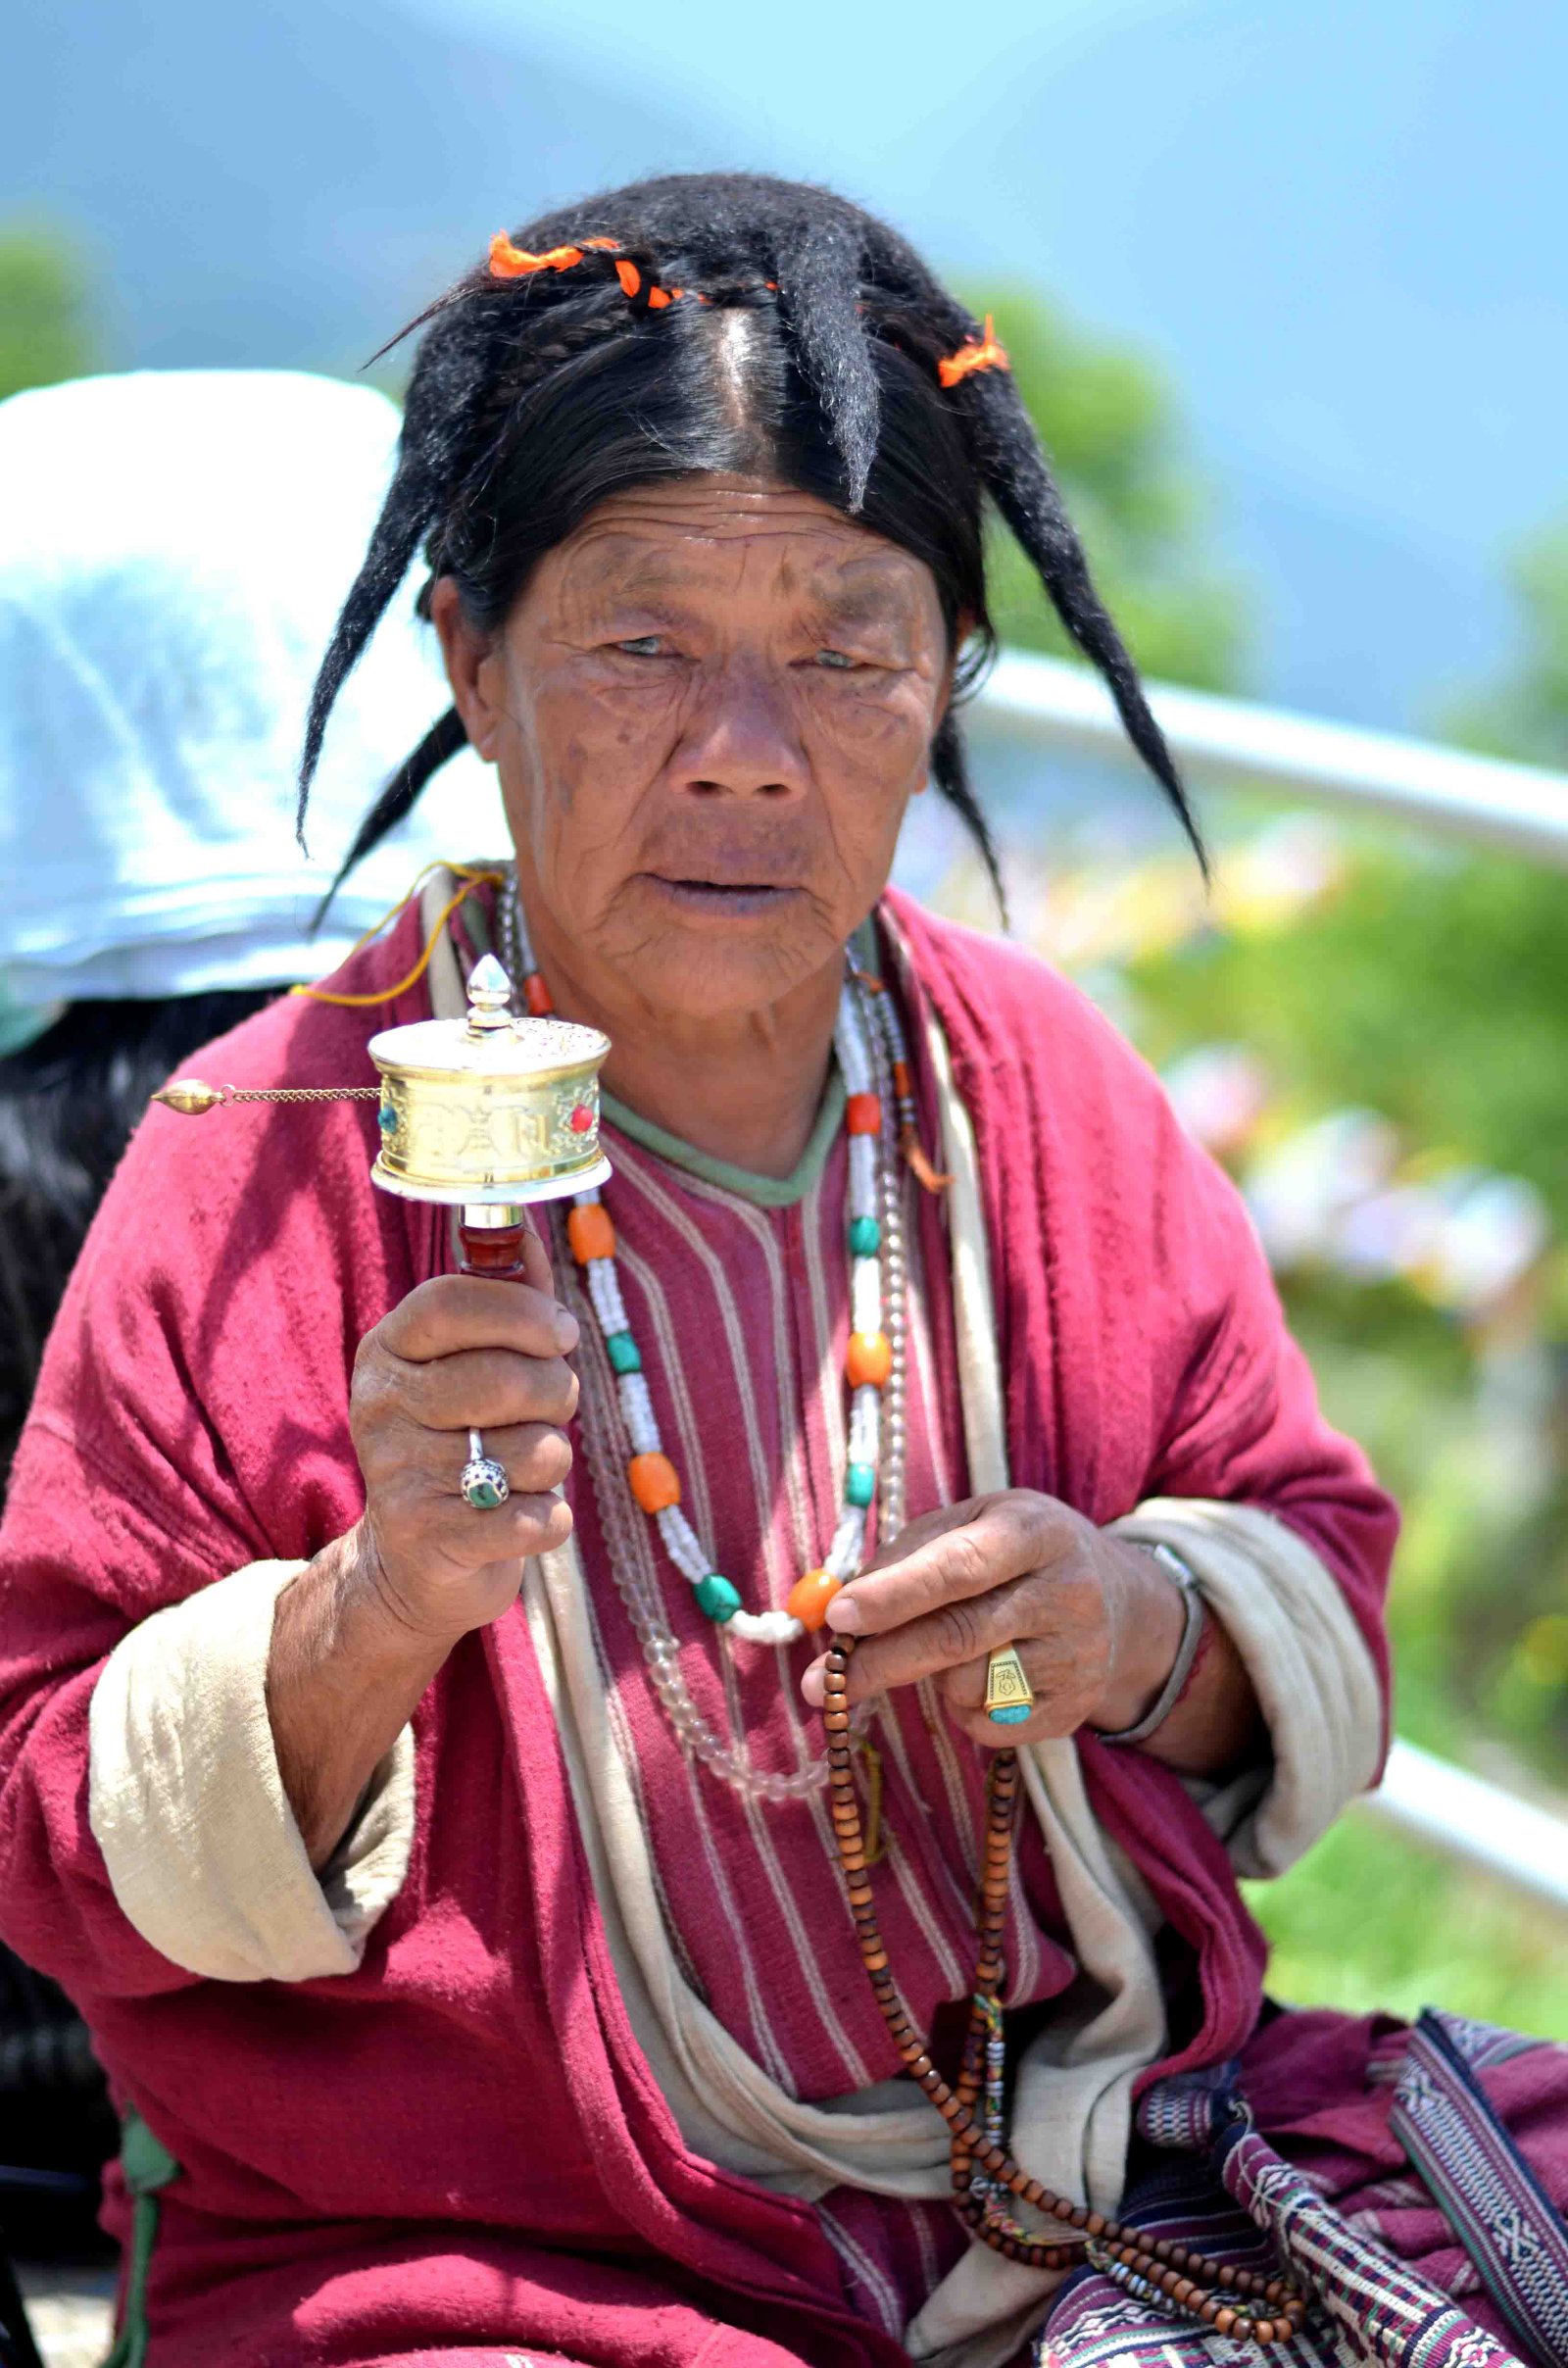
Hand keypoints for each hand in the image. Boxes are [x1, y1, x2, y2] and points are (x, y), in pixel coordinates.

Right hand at [346, 1226, 579, 1644]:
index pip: (450, 1303)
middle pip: (504, 1378)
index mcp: (388, 1350)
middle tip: (556, 1404)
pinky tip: (521, 1516)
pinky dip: (548, 1517)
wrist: (413, 1563)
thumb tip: (528, 1231)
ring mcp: (398, 1476)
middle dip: (557, 1391)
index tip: (562, 1332)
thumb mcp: (468, 1364)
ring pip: (533, 1450)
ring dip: (553, 1460)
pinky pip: (535, 1517)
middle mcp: (381, 1407)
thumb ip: (504, 1297)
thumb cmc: (459, 1441)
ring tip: (525, 1466)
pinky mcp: (429, 1540)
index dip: (522, 1311)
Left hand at [799, 1490, 1183, 1748]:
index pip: (959, 1568)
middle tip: (817, 1685)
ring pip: (968, 1687)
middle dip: (878, 1661)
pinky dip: (961, 1709)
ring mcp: (1077, 1657)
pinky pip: (987, 1725)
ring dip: (932, 1678)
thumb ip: (908, 1556)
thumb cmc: (1016, 1554)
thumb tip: (837, 1609)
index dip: (895, 1594)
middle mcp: (1067, 1594)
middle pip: (957, 1638)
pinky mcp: (1074, 1709)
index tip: (839, 1616)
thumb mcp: (974, 1524)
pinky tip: (982, 1675)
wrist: (1118, 1603)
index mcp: (1034, 1532)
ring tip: (952, 1649)